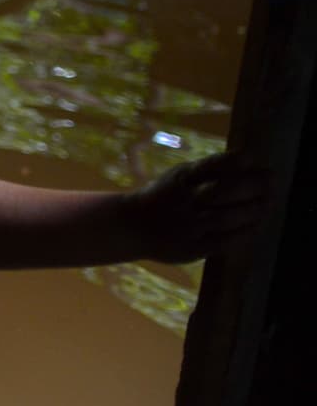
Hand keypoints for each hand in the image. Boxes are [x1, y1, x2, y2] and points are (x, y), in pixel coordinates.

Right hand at [127, 151, 271, 263]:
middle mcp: (184, 201)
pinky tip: (256, 226)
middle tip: (272, 182)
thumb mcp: (177, 177)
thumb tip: (245, 160)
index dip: (234, 161)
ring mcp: (188, 225)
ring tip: (269, 204)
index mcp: (179, 180)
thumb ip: (205, 171)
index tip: (255, 158)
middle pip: (223, 192)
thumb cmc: (162, 198)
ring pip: (226, 217)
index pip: (210, 167)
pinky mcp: (191, 247)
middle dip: (251, 186)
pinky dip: (242, 233)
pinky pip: (222, 241)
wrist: (132, 226)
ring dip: (252, 211)